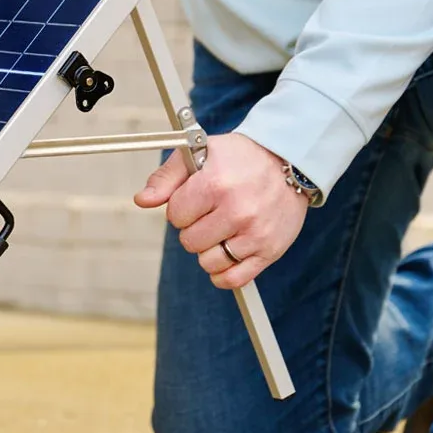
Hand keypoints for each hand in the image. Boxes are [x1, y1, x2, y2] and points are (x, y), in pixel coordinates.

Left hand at [133, 133, 307, 288]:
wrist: (289, 160)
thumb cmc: (240, 157)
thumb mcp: (199, 153)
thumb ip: (166, 177)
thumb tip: (142, 200)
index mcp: (215, 185)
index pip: (175, 216)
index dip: (181, 208)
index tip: (196, 198)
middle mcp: (237, 211)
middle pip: (190, 241)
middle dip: (194, 228)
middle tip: (211, 213)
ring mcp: (256, 234)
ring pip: (208, 263)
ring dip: (209, 250)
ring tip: (222, 230)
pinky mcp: (270, 250)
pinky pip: (234, 279)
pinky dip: (223, 274)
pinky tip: (225, 256)